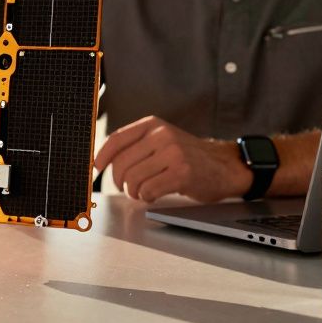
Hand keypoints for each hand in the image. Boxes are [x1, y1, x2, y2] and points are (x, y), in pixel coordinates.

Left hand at [92, 116, 251, 202]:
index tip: (96, 167)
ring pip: (133, 179)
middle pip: (122, 163)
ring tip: (144, 192)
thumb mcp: (163, 140)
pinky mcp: (181, 172)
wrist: (224, 165)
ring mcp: (173, 153)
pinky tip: (155, 194)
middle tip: (127, 187)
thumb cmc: (189, 156)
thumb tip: (105, 160)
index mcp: (153, 125)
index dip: (102, 156)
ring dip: (134, 192)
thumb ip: (138, 145)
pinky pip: (149, 190)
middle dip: (120, 181)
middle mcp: (161, 135)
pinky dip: (147, 197)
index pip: (117, 139)